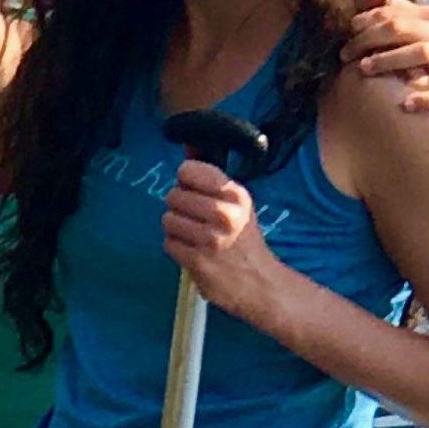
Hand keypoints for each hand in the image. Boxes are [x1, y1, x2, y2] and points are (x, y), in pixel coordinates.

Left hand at [162, 161, 290, 326]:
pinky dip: (176, 248)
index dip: (185, 180)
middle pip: (174, 196)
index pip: (189, 171)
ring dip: (176, 228)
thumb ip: (211, 176)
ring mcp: (210, 239)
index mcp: (235, 195)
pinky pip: (169, 243)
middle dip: (179, 207)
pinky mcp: (198, 261)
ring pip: (168, 220)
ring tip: (192, 235)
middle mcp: (224, 214)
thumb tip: (188, 144)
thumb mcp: (237, 204)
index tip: (193, 190)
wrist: (260, 283)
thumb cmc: (245, 240)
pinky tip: (191, 251)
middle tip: (193, 219)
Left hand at [345, 0, 428, 131]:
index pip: (395, 12)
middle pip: (402, 28)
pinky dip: (426, 98)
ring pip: (422, 52)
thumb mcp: (428, 30)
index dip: (368, 20)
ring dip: (390, 60)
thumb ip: (403, 14)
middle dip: (369, 39)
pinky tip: (404, 105)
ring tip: (364, 69)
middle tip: (345, 54)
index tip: (348, 31)